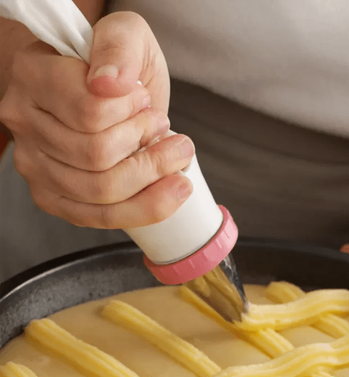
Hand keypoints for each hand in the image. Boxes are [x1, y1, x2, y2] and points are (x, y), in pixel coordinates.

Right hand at [0, 12, 194, 228]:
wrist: (102, 94)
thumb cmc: (112, 69)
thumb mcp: (126, 36)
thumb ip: (119, 47)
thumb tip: (109, 84)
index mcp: (34, 76)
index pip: (90, 112)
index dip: (132, 111)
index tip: (145, 100)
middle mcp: (25, 124)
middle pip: (96, 157)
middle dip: (147, 147)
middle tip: (164, 129)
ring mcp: (35, 167)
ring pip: (102, 191)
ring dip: (152, 175)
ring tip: (173, 155)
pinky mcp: (53, 198)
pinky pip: (102, 218)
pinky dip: (146, 207)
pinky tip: (172, 189)